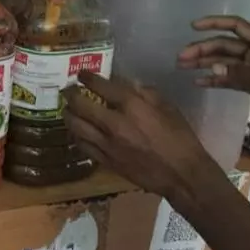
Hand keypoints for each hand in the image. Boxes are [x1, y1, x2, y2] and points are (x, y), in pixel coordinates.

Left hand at [64, 72, 221, 206]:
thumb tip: (125, 84)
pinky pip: (82, 145)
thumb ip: (144, 92)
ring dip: (68, 114)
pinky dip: (77, 135)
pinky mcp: (105, 161)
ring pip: (75, 125)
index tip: (81, 74)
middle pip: (80, 104)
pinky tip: (77, 131)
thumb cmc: (180, 138)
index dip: (87, 77)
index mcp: (131, 106)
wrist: (182, 175)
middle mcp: (114, 123)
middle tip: (67, 90)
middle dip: (70, 94)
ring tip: (68, 109)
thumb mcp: (167, 107)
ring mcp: (107, 144)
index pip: (100, 86)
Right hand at [178, 16, 249, 123]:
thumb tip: (212, 67)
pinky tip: (199, 83)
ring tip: (182, 68)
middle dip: (202, 49)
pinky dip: (215, 79)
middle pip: (224, 45)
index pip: (235, 26)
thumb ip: (242, 75)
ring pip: (224, 62)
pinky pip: (229, 78)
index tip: (193, 26)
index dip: (214, 23)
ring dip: (204, 64)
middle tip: (180, 58)